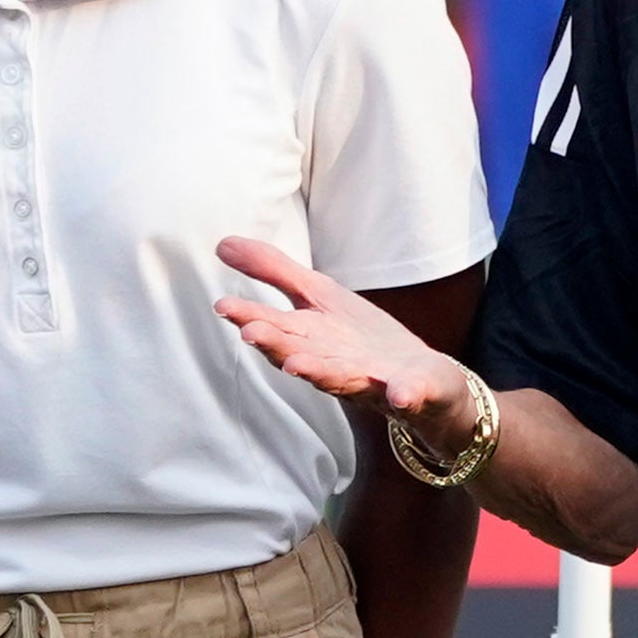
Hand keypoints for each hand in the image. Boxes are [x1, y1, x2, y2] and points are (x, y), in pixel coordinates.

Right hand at [215, 237, 473, 439]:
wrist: (416, 375)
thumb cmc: (357, 338)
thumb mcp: (319, 294)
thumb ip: (273, 271)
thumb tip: (221, 243)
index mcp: (308, 338)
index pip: (273, 326)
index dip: (249, 316)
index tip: (223, 305)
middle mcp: (330, 363)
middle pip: (297, 353)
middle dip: (275, 345)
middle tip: (251, 333)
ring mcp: (368, 378)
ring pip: (339, 377)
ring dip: (317, 372)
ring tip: (297, 365)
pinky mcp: (407, 389)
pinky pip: (405, 393)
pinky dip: (403, 393)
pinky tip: (401, 393)